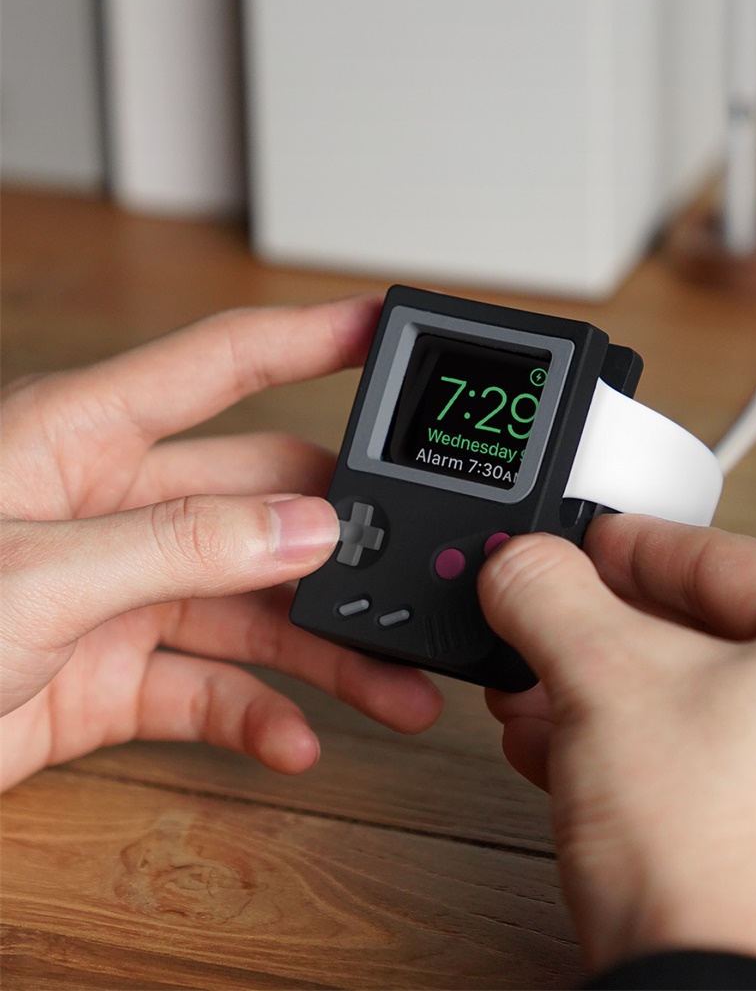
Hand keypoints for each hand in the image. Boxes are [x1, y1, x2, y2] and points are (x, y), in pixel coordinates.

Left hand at [1, 296, 442, 791]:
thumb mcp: (34, 574)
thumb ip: (181, 545)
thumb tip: (305, 527)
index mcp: (80, 441)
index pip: (220, 364)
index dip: (309, 338)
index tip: (382, 327)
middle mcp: (111, 511)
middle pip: (263, 502)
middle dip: (343, 539)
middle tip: (407, 569)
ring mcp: (116, 596)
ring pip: (251, 609)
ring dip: (324, 652)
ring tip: (390, 687)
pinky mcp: (109, 678)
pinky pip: (207, 689)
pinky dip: (256, 716)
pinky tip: (296, 740)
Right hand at [479, 515, 755, 989]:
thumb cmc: (708, 855)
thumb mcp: (601, 675)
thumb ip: (549, 590)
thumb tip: (522, 563)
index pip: (717, 555)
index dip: (624, 546)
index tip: (576, 546)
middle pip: (707, 632)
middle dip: (604, 635)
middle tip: (547, 623)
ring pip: (704, 699)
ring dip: (610, 692)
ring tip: (540, 693)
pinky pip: (716, 757)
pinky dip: (643, 744)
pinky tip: (571, 750)